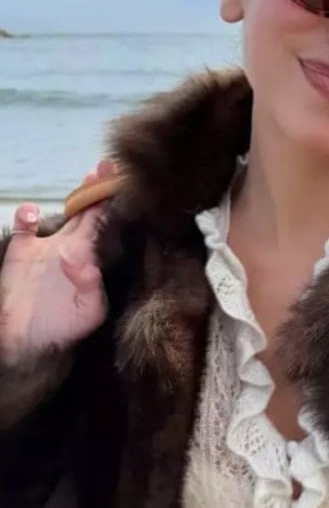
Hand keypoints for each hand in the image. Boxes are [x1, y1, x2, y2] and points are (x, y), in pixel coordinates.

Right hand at [0, 160, 113, 363]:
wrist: (29, 341)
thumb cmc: (63, 327)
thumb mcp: (87, 312)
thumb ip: (89, 286)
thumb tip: (79, 258)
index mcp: (90, 259)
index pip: (107, 227)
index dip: (116, 207)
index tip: (127, 185)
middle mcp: (72, 246)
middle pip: (89, 211)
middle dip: (101, 189)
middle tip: (112, 166)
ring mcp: (46, 246)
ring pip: (62, 213)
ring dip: (74, 197)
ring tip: (88, 178)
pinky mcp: (21, 250)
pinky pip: (23, 226)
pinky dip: (25, 216)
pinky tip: (29, 214)